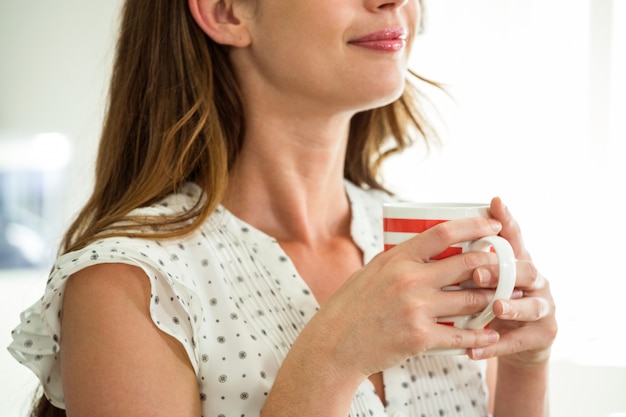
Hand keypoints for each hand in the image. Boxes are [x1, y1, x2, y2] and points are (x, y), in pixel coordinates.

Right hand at [310, 216, 503, 378]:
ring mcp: (416, 309)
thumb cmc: (351, 306)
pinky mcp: (419, 337)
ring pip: (470, 299)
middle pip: (466, 264)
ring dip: (492, 299)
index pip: (443, 233)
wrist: (334, 344)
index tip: (494, 227)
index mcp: (397, 259)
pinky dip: (481, 336)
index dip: (474, 226)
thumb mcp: (372, 272)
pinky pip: (461, 335)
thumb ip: (400, 260)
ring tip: (505, 299)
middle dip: (493, 264)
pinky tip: (491, 335)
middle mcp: (409, 280)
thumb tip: (426, 248)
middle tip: (507, 265)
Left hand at [469, 197, 557, 366]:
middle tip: (477, 274)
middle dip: (501, 271)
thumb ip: (466, 258)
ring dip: (511, 307)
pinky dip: (495, 347)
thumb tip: (432, 232)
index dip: (506, 219)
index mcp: (518, 261)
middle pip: (524, 270)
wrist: (512, 340)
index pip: (514, 236)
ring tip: (494, 309)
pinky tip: (474, 350)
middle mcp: (535, 279)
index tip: (494, 202)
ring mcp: (543, 306)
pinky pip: (518, 341)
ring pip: (532, 306)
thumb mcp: (479, 277)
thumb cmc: (489, 299)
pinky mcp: (543, 335)